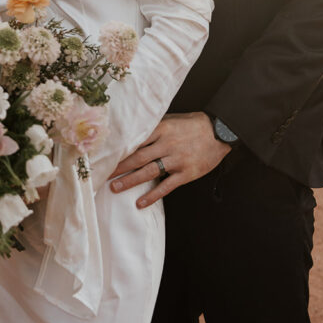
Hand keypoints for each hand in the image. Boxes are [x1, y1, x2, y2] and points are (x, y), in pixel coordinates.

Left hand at [108, 111, 229, 208]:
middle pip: (138, 157)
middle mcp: (167, 144)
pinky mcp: (186, 173)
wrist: (218, 131)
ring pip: (149, 172)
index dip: (120, 150)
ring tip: (115, 188)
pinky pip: (166, 186)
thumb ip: (154, 127)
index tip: (107, 156)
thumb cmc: (192, 124)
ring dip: (130, 181)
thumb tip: (134, 133)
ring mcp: (176, 160)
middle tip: (103, 174)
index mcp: (161, 129)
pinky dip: (152, 196)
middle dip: (119, 167)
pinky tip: (140, 203)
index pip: (136, 141)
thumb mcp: (172, 119)